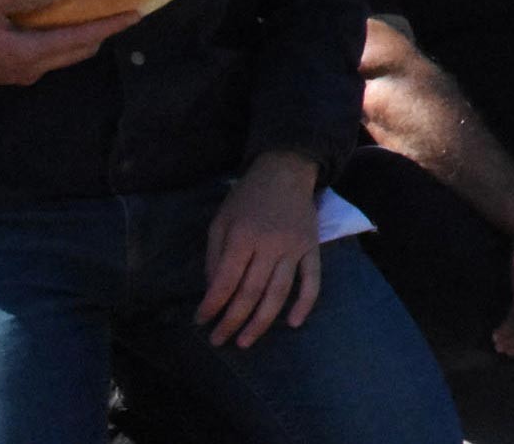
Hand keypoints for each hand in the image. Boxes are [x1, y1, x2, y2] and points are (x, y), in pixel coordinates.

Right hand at [0, 0, 137, 87]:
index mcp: (29, 54)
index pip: (82, 39)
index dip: (110, 25)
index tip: (137, 14)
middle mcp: (32, 69)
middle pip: (79, 51)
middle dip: (103, 33)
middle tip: (123, 13)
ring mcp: (21, 74)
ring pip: (65, 57)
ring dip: (83, 40)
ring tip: (99, 17)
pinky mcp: (10, 73)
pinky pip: (49, 59)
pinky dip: (64, 44)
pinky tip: (61, 26)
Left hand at [197, 152, 321, 348]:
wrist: (286, 171)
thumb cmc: (247, 198)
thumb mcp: (221, 221)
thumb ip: (215, 256)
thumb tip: (213, 292)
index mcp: (243, 236)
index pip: (225, 281)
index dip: (211, 305)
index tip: (200, 321)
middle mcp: (270, 244)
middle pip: (251, 293)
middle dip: (232, 321)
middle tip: (218, 341)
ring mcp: (295, 248)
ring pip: (278, 293)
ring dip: (261, 322)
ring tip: (245, 342)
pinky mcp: (312, 249)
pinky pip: (312, 281)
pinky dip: (305, 304)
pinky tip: (294, 324)